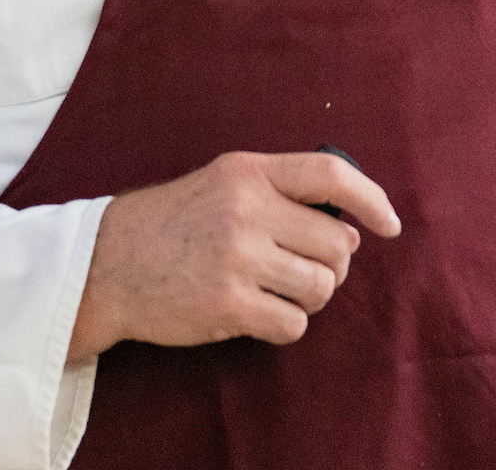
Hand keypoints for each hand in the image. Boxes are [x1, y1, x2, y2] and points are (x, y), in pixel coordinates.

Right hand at [66, 150, 400, 361]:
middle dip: (332, 264)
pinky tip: (258, 313)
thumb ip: (281, 193)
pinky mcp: (228, 305)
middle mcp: (246, 210)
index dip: (372, 200)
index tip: (388, 224)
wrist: (107, 263)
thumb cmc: (173, 223)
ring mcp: (237, 259)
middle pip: (335, 244)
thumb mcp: (222, 182)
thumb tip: (350, 228)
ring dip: (309, 296)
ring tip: (278, 289)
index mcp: (248, 172)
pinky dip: (285, 324)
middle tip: (305, 268)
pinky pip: (293, 324)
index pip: (331, 175)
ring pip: (320, 287)